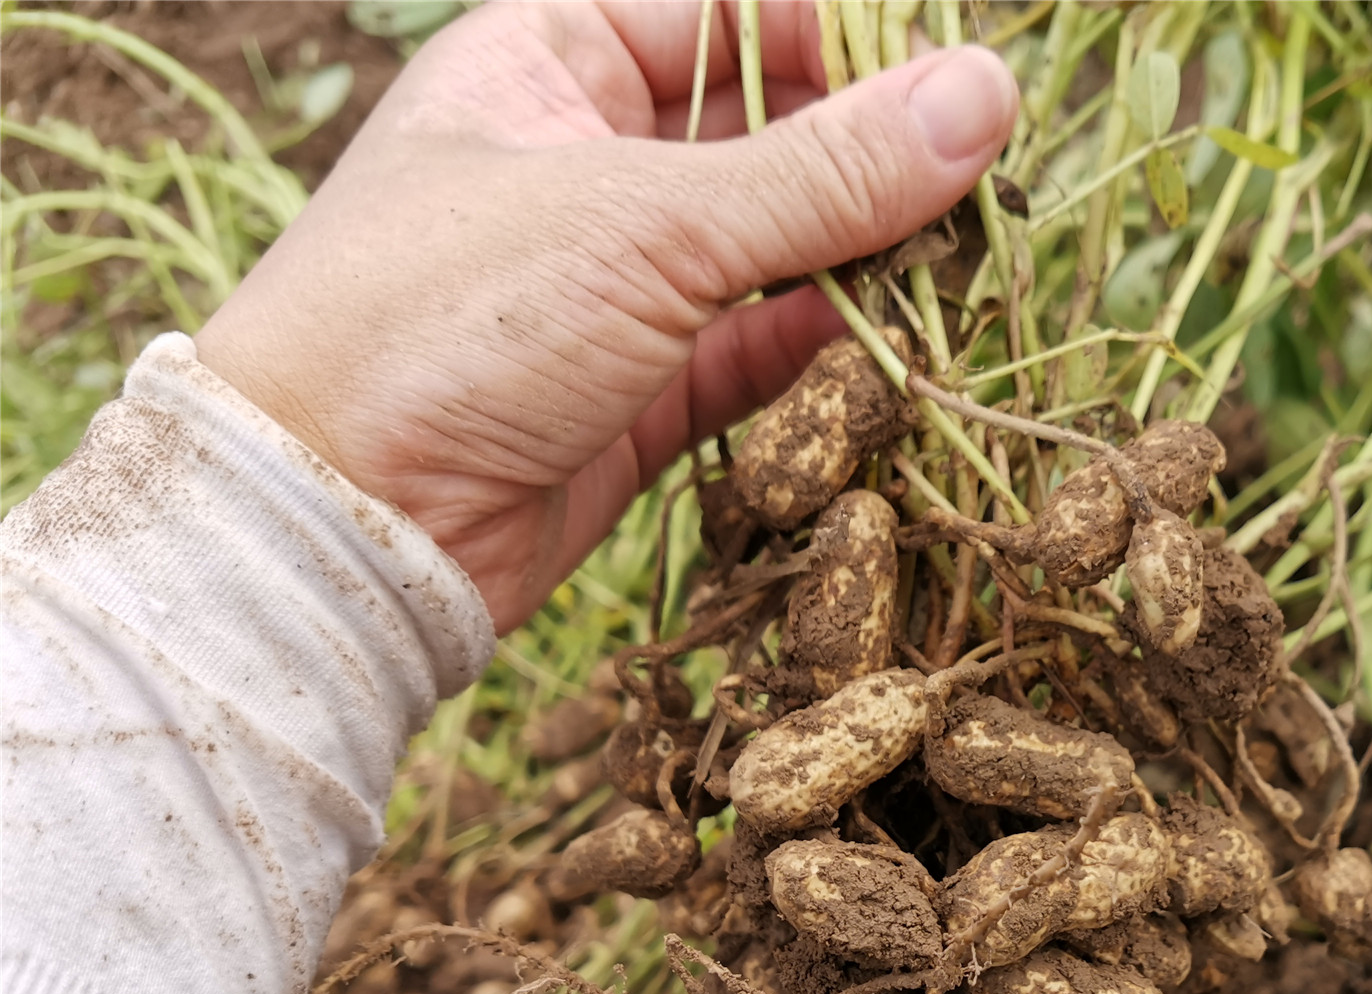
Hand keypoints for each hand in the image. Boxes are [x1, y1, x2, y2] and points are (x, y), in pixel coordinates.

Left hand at [195, 2, 1015, 632]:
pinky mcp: (641, 394)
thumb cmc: (451, 318)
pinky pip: (761, 354)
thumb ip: (823, 170)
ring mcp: (615, 284)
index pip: (733, 7)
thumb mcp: (645, 222)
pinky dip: (828, 354)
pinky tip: (903, 353)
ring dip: (864, 263)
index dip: (847, 37)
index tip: (959, 82)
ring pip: (774, 250)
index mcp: (552, 57)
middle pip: (767, 130)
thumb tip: (985, 95)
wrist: (343, 522)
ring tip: (966, 274)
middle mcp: (587, 159)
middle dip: (872, 160)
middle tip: (985, 191)